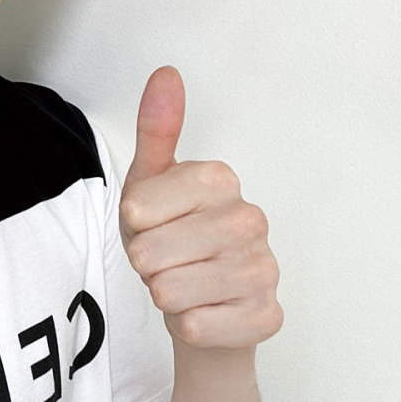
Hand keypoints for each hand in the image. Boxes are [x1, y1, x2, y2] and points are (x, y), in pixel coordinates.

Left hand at [119, 67, 282, 351]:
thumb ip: (156, 129)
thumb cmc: (174, 237)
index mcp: (219, 179)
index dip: (134, 226)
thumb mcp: (151, 183)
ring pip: (169, 293)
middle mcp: (250, 219)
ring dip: (166, 295)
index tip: (154, 225)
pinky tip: (206, 310)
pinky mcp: (267, 316)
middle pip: (150, 255)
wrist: (204, 301)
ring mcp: (264, 269)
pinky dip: (188, 326)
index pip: (137, 210)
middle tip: (169, 259)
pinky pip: (194, 328)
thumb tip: (166, 74)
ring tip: (185, 283)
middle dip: (147, 265)